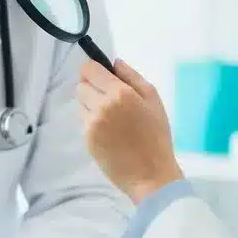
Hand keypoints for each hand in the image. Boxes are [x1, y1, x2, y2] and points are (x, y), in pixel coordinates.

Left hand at [77, 59, 184, 203]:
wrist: (151, 174)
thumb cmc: (157, 135)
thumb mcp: (153, 99)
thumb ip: (132, 77)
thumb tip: (114, 62)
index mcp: (119, 93)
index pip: (89, 69)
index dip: (94, 70)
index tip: (102, 76)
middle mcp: (101, 106)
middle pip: (81, 85)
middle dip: (93, 87)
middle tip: (110, 98)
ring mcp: (91, 124)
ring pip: (80, 103)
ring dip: (91, 104)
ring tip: (111, 117)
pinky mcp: (86, 139)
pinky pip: (83, 121)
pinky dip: (92, 121)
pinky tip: (109, 131)